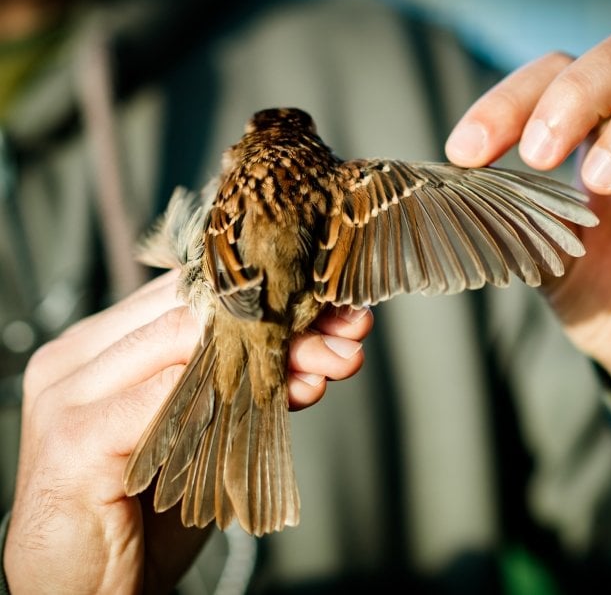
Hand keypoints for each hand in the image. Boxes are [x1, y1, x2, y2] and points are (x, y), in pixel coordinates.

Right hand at [4, 270, 371, 594]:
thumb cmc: (142, 514)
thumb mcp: (202, 436)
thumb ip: (241, 387)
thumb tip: (317, 352)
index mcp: (101, 345)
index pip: (190, 296)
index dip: (266, 300)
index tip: (331, 314)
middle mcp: (78, 357)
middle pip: (191, 312)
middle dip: (280, 323)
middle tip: (343, 337)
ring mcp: (69, 393)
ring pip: (182, 342)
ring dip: (270, 357)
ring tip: (325, 368)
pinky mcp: (74, 438)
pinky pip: (163, 400)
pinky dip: (229, 399)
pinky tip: (284, 399)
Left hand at [447, 19, 610, 451]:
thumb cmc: (605, 301)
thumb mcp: (543, 257)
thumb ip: (508, 215)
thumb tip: (443, 190)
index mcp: (602, 130)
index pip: (560, 72)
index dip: (510, 100)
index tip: (465, 151)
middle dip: (582, 90)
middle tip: (540, 154)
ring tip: (601, 181)